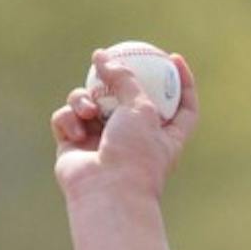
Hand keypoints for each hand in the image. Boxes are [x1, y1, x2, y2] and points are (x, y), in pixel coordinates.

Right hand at [51, 48, 197, 202]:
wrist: (106, 192)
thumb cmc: (135, 155)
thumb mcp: (141, 109)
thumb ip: (125, 79)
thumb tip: (102, 57)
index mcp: (166, 136)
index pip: (183, 107)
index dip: (183, 82)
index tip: (175, 58)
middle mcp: (136, 138)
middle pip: (127, 98)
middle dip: (114, 80)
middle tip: (104, 62)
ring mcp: (103, 142)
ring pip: (89, 101)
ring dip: (84, 99)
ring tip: (89, 111)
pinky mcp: (75, 145)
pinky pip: (67, 118)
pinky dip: (68, 120)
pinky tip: (75, 135)